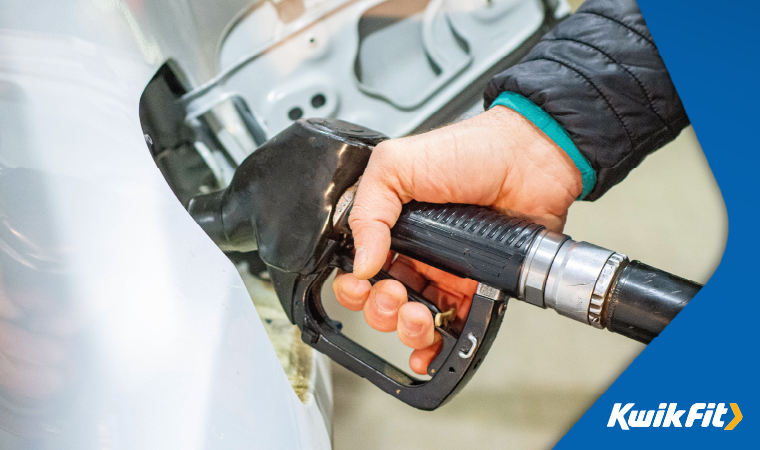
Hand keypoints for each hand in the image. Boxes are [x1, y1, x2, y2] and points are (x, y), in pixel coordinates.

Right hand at [331, 105, 581, 373]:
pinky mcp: (478, 287)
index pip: (359, 267)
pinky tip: (429, 350)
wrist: (529, 159)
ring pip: (414, 319)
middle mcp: (416, 251)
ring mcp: (447, 271)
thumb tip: (358, 262)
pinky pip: (454, 326)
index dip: (354, 285)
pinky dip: (438, 347)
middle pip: (383, 301)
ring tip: (418, 316)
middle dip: (381, 309)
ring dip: (407, 329)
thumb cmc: (470, 151)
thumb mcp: (396, 165)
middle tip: (395, 295)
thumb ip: (367, 210)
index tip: (361, 285)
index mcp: (391, 225)